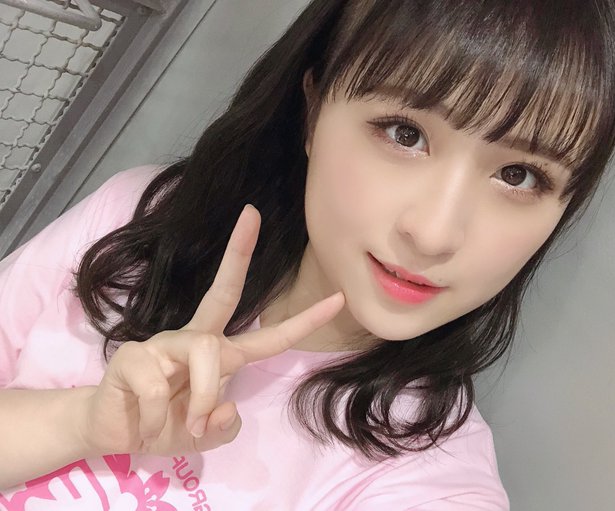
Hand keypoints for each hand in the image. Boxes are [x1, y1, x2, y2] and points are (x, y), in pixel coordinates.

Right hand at [78, 205, 344, 456]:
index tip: (338, 298)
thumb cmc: (166, 425)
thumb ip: (224, 427)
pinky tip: (148, 425)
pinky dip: (160, 420)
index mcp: (219, 354)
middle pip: (223, 291)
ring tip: (185, 424)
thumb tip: (227, 405)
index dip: (304, 321)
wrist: (114, 433)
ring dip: (201, 396)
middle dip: (238, 252)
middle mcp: (194, 339)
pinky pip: (159, 387)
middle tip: (251, 214)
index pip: (268, 336)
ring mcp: (162, 343)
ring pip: (205, 350)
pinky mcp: (133, 356)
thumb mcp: (205, 435)